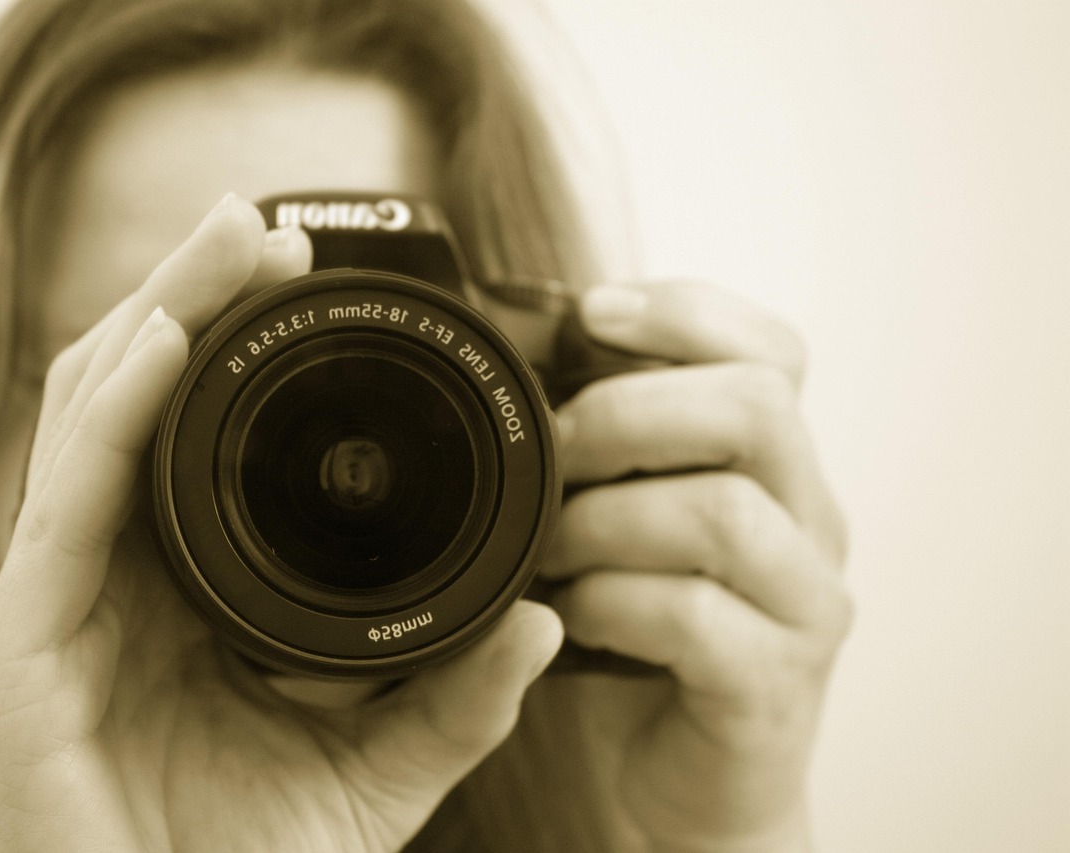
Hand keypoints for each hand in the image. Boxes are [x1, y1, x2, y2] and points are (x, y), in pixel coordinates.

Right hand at [0, 194, 562, 851]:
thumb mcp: (374, 774)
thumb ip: (453, 700)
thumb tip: (545, 623)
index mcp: (174, 599)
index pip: (187, 441)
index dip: (234, 350)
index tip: (306, 286)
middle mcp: (106, 586)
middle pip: (133, 403)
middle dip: (192, 300)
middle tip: (263, 229)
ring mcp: (58, 610)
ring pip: (89, 422)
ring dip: (156, 318)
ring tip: (226, 241)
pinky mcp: (21, 650)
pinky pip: (65, 503)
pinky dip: (115, 411)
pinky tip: (171, 339)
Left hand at [542, 280, 851, 851]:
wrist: (681, 780)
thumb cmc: (642, 637)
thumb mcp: (621, 521)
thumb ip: (602, 449)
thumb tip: (522, 359)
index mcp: (773, 466)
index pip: (770, 351)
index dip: (687, 313)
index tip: (591, 313)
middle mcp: (808, 521)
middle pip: (755, 407)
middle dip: (629, 412)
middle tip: (556, 449)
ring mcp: (803, 604)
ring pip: (722, 512)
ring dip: (606, 519)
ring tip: (551, 549)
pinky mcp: (775, 684)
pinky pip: (696, 616)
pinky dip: (612, 604)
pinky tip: (576, 615)